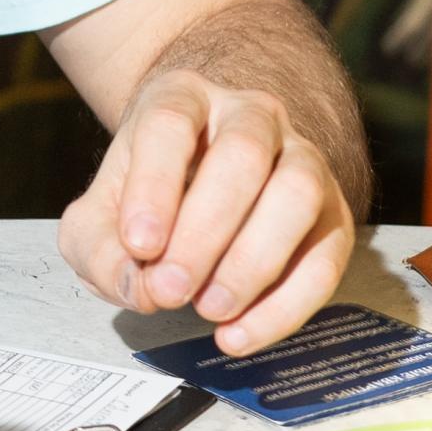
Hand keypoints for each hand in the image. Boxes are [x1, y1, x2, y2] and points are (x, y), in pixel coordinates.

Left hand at [57, 68, 355, 353]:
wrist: (199, 178)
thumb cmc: (146, 195)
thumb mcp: (98, 215)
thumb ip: (99, 249)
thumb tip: (139, 287)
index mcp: (182, 98)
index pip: (170, 125)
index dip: (154, 186)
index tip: (139, 245)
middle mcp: (249, 116)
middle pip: (242, 155)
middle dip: (205, 232)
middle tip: (171, 289)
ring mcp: (301, 157)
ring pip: (297, 193)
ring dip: (254, 261)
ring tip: (210, 309)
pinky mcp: (333, 211)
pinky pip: (326, 256)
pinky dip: (287, 304)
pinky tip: (241, 332)